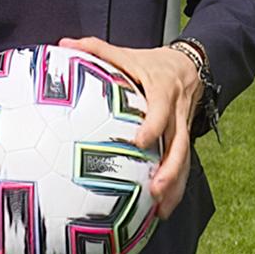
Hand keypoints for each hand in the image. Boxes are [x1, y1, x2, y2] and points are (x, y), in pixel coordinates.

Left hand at [59, 36, 198, 219]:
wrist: (190, 65)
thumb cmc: (151, 63)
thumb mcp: (128, 54)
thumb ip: (97, 50)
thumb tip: (63, 43)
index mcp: (164, 91)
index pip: (162, 110)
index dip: (154, 125)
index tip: (140, 142)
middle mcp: (177, 113)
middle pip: (180, 144)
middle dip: (171, 170)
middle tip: (155, 190)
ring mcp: (183, 129)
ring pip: (185, 160)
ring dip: (175, 186)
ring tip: (162, 210)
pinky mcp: (183, 140)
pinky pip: (183, 166)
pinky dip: (175, 188)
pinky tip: (162, 209)